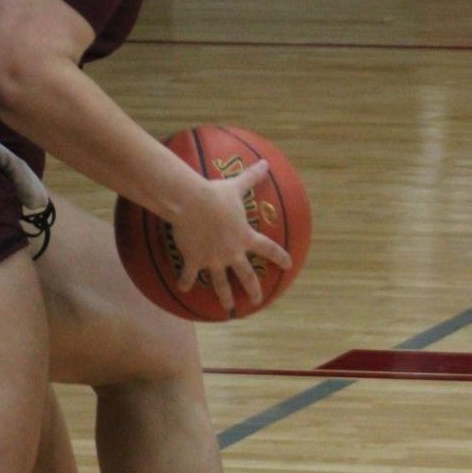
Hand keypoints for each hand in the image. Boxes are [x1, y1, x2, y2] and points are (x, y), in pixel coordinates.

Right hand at [170, 160, 292, 315]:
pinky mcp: (194, 260)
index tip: (288, 265)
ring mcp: (213, 259)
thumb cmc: (216, 195)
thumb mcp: (235, 186)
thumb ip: (251, 177)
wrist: (193, 204)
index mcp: (244, 236)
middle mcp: (232, 252)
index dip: (279, 257)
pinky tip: (182, 288)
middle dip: (253, 290)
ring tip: (229, 309)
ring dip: (225, 297)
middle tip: (257, 301)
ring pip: (221, 284)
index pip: (268, 248)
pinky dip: (185, 281)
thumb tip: (265, 163)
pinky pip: (189, 275)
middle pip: (246, 276)